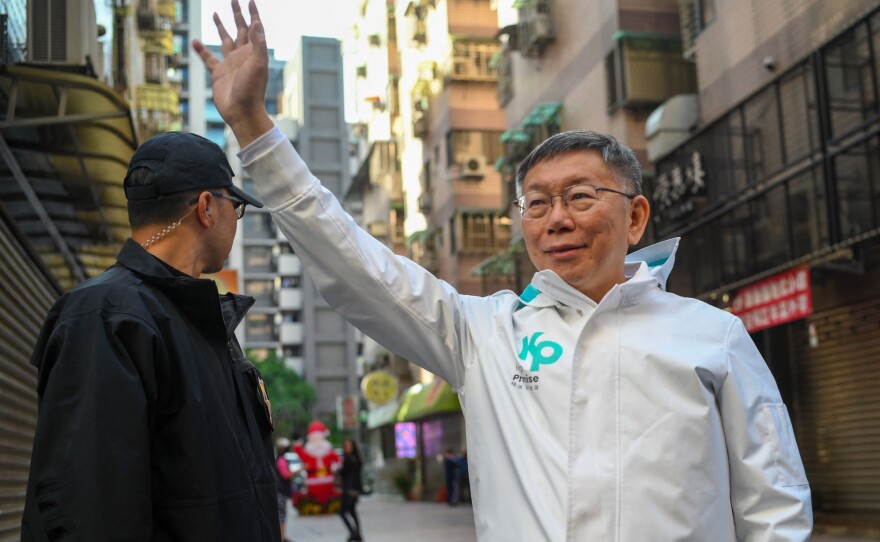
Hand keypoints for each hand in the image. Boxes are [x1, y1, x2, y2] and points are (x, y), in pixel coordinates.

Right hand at [192, 0, 273, 146]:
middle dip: (237, 14)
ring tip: (215, 13)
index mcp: (254, 52)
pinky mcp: (219, 73)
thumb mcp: (258, 65)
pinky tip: (195, 41)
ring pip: (224, 39)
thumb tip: (256, 23)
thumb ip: (258, 44)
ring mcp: (230, 63)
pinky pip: (208, 57)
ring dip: (221, 26)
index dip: (253, 13)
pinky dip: (201, 49)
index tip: (250, 0)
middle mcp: (243, 55)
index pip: (254, 27)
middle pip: (240, 28)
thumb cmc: (252, 90)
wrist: (241, 112)